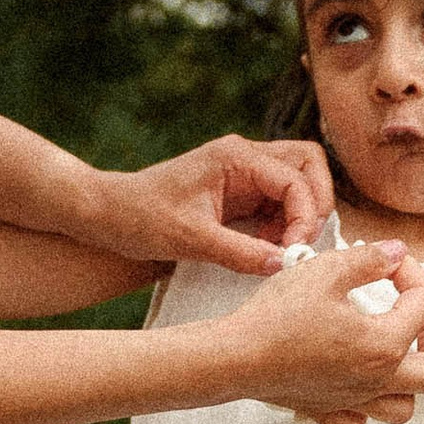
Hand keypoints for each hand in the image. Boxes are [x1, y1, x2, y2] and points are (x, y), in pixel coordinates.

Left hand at [95, 132, 333, 274]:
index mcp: (235, 157)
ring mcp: (243, 173)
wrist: (107, 215)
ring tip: (279, 248)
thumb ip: (241, 252)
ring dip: (299, 216)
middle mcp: (244, 157)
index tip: (296, 251)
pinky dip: (283, 224)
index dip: (306, 216)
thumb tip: (283, 266)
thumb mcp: (191, 239)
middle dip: (315, 204)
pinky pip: (278, 201)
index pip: (296, 178)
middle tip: (300, 243)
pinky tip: (264, 247)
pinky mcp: (239, 192)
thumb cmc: (140, 217)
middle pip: (308, 164)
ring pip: (297, 182)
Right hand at [229, 246, 423, 423]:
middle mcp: (376, 380)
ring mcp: (352, 400)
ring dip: (410, 377)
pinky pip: (360, 422)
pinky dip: (367, 406)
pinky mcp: (325, 409)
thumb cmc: (275, 318)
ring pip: (405, 405)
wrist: (233, 356)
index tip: (390, 263)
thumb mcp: (326, 271)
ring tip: (395, 348)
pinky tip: (355, 379)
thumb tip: (396, 253)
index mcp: (384, 345)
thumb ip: (370, 259)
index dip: (413, 273)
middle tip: (419, 314)